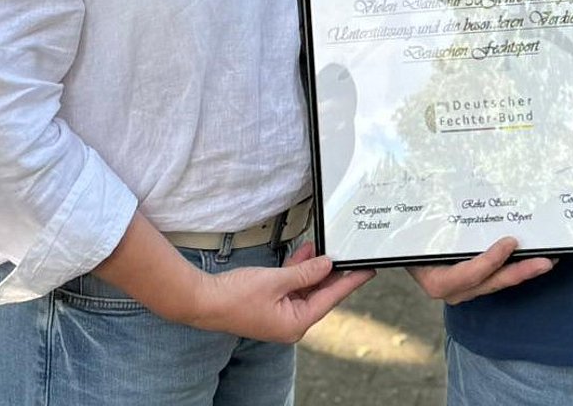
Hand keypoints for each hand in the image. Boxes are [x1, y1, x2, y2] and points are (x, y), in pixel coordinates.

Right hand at [185, 241, 373, 342]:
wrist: (204, 300)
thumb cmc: (236, 297)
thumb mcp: (277, 280)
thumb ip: (305, 272)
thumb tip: (327, 265)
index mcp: (295, 324)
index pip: (330, 298)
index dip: (350, 282)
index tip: (367, 271)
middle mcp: (290, 322)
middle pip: (320, 293)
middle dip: (332, 272)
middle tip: (348, 255)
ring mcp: (280, 313)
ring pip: (306, 288)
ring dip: (314, 268)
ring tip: (325, 248)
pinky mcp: (270, 303)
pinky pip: (292, 285)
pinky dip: (299, 269)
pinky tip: (304, 253)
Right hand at [408, 237, 555, 304]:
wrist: (404, 249)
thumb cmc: (409, 239)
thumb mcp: (416, 234)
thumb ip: (429, 225)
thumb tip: (436, 196)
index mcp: (436, 280)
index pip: (469, 274)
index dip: (491, 260)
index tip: (510, 242)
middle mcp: (453, 290)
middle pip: (491, 282)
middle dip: (521, 272)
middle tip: (546, 261)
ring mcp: (465, 289)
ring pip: (498, 281)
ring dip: (523, 270)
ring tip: (547, 259)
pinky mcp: (474, 283)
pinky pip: (496, 277)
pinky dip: (513, 268)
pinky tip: (531, 257)